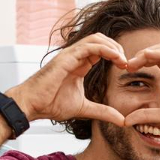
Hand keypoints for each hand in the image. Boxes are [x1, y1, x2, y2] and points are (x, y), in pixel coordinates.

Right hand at [5, 33, 127, 124]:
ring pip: (96, 38)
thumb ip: (103, 112)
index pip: (101, 50)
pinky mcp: (66, 57)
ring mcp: (70, 55)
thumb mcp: (84, 108)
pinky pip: (89, 46)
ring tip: (124, 60)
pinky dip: (105, 49)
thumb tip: (122, 120)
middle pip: (101, 40)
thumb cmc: (50, 104)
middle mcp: (75, 56)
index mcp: (79, 64)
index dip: (116, 55)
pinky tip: (116, 58)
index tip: (126, 68)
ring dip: (114, 46)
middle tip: (127, 63)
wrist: (32, 105)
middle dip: (117, 48)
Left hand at [121, 42, 159, 135]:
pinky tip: (146, 57)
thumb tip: (127, 120)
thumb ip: (147, 115)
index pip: (157, 60)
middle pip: (158, 51)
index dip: (141, 62)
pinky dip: (158, 54)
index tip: (128, 69)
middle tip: (127, 64)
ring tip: (132, 61)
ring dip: (146, 54)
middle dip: (141, 55)